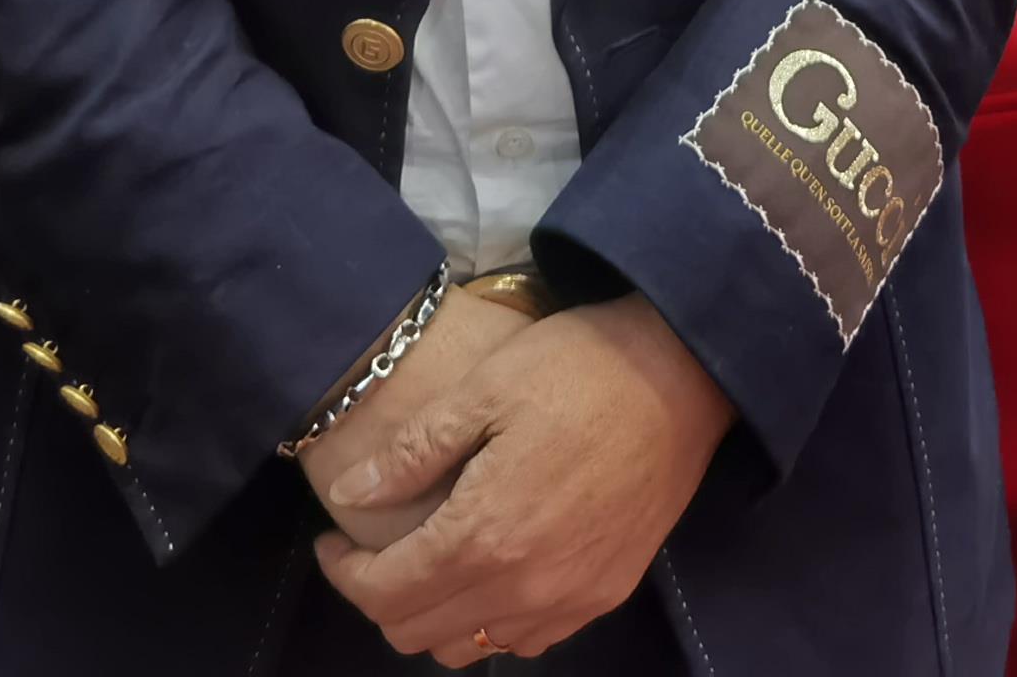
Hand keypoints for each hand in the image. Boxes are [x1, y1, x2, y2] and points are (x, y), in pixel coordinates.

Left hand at [310, 296, 734, 663]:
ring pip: (470, 648)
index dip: (344, 573)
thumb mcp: (484, 389)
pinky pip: (525, 640)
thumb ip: (412, 453)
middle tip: (373, 548)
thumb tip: (350, 495)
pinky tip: (490, 570)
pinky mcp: (605, 594)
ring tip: (428, 560)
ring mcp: (570, 600)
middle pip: (418, 634)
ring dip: (433, 616)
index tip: (332, 539)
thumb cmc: (577, 368)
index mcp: (484, 536)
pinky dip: (490, 621)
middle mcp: (525, 588)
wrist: (684, 374)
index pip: (385, 594)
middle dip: (380, 596)